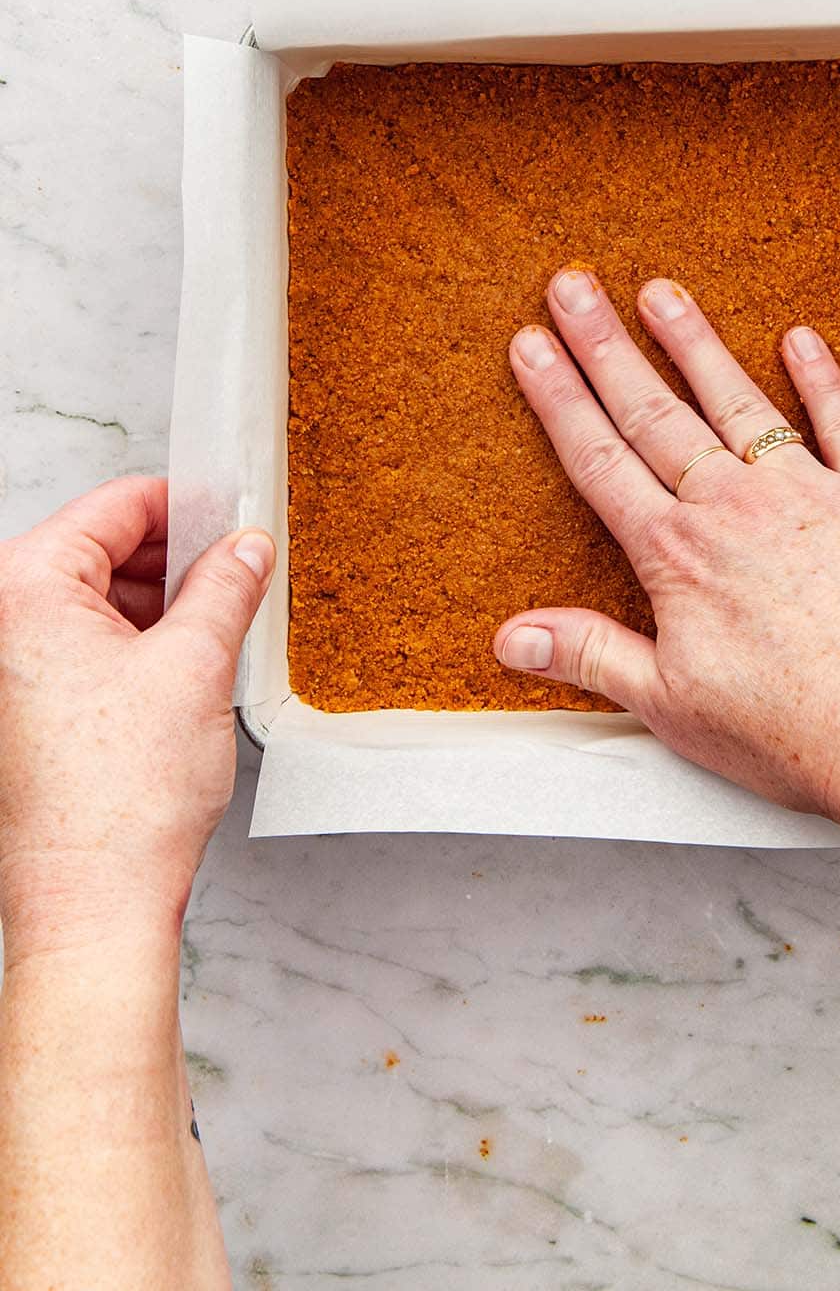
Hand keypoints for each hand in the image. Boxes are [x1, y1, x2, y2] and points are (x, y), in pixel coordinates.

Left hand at [0, 477, 273, 962]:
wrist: (93, 904)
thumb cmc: (119, 803)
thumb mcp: (197, 665)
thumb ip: (226, 586)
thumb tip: (245, 549)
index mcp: (23, 588)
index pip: (115, 506)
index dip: (186, 504)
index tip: (232, 510)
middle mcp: (0, 624)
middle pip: (100, 551)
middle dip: (175, 560)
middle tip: (239, 571)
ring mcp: (5, 672)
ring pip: (95, 602)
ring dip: (159, 607)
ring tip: (219, 629)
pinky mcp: (20, 712)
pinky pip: (84, 648)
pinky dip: (135, 647)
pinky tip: (185, 670)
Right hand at [494, 271, 839, 830]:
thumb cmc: (799, 731)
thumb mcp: (672, 706)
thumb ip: (591, 656)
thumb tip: (511, 638)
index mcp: (677, 555)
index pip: (599, 460)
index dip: (558, 398)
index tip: (530, 345)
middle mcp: (735, 507)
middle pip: (654, 412)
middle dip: (605, 345)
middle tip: (572, 286)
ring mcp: (808, 491)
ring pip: (737, 400)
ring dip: (694, 342)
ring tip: (661, 292)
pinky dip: (820, 378)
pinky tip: (800, 340)